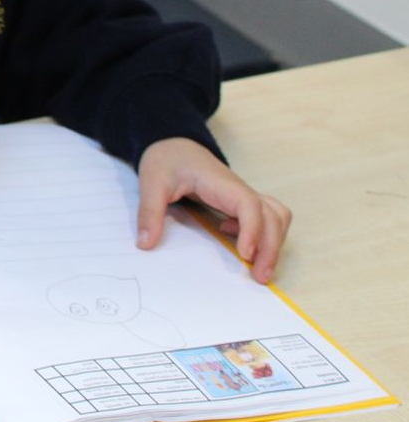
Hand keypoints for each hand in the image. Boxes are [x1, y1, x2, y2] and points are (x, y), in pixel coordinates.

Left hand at [136, 137, 292, 282]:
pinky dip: (263, 235)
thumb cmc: (166, 160)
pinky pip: (265, 218)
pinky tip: (239, 246)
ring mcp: (242, 196)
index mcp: (220, 183)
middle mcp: (238, 190)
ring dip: (273, 243)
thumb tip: (145, 244)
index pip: (249, 205)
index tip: (244, 254)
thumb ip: (149, 212)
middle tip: (260, 277)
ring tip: (259, 269)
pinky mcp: (240, 203)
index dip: (252, 230)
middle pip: (272, 216)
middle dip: (271, 247)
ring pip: (276, 217)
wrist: (173, 144)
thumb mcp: (151, 183)